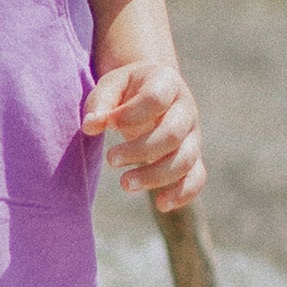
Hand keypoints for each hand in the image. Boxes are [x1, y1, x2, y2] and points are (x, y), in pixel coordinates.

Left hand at [84, 63, 204, 211]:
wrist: (152, 92)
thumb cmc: (127, 90)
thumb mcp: (111, 85)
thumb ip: (100, 103)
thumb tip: (90, 126)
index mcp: (167, 82)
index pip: (156, 99)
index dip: (131, 114)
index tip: (109, 126)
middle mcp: (186, 109)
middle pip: (172, 134)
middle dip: (140, 150)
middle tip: (110, 159)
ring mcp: (193, 135)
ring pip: (185, 160)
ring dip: (155, 176)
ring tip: (124, 183)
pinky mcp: (193, 157)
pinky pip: (197, 178)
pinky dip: (183, 194)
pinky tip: (161, 204)